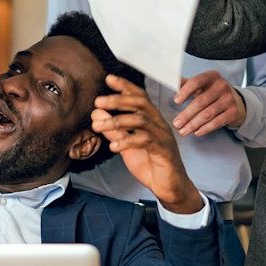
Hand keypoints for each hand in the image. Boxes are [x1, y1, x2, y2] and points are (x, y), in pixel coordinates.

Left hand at [91, 74, 202, 213]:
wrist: (169, 187)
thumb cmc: (150, 164)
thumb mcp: (126, 146)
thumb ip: (114, 130)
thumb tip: (97, 113)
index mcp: (151, 120)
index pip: (139, 97)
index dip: (125, 86)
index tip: (109, 78)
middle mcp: (158, 123)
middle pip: (140, 103)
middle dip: (118, 100)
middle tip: (98, 101)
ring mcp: (162, 136)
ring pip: (140, 120)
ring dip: (116, 121)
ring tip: (98, 126)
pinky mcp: (163, 150)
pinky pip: (145, 140)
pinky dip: (127, 141)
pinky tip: (113, 146)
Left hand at [173, 70, 244, 136]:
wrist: (237, 102)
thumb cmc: (212, 92)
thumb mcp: (202, 85)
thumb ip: (186, 84)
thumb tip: (170, 81)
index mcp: (212, 76)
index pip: (196, 82)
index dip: (185, 91)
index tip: (175, 101)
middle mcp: (222, 86)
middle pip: (200, 102)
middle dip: (186, 114)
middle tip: (176, 124)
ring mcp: (229, 99)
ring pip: (207, 114)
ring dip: (193, 124)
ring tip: (183, 131)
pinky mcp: (233, 112)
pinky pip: (217, 122)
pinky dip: (205, 128)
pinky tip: (196, 132)